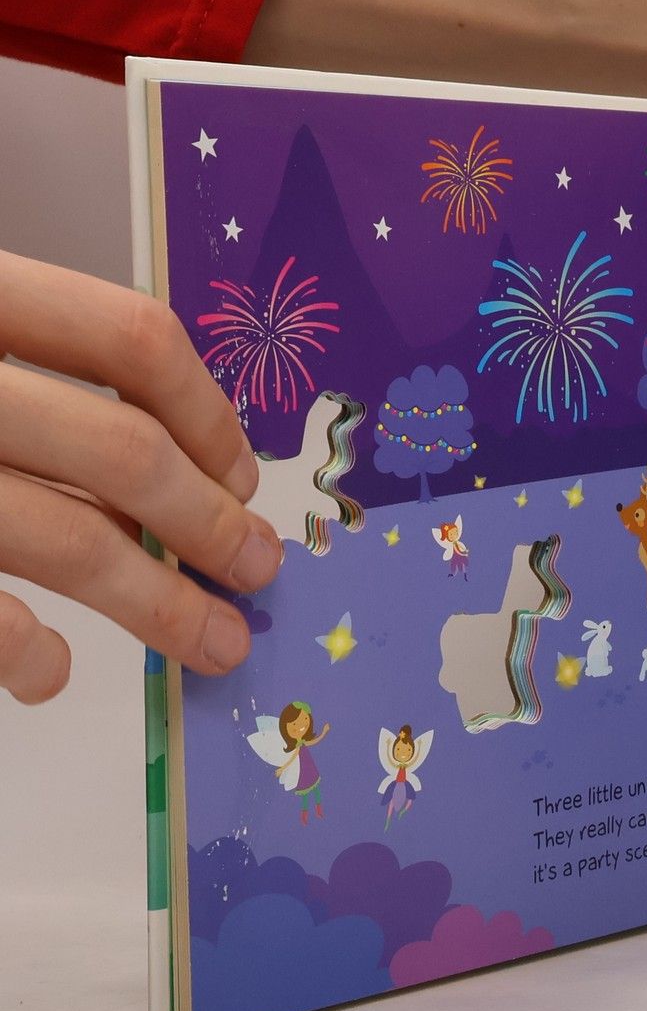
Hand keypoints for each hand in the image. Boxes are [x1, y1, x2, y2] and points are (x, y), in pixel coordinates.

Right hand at [0, 251, 280, 702]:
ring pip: (62, 538)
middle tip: (258, 571)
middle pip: (119, 450)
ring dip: (157, 604)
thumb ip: (47, 379)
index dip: (207, 413)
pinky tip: (52, 672)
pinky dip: (22, 648)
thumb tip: (188, 471)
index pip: (130, 338)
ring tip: (213, 642)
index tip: (245, 478)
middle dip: (207, 523)